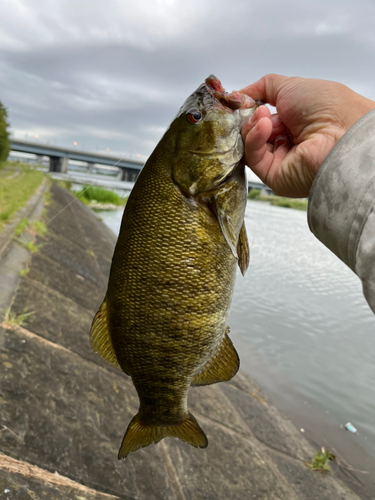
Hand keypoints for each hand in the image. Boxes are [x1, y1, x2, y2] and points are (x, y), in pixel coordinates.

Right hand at [241, 74, 374, 196]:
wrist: (342, 133)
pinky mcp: (274, 176)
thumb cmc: (328, 107)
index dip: (248, 109)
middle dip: (248, 117)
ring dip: (251, 126)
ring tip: (263, 115)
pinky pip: (253, 157)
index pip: (260, 118)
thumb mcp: (291, 85)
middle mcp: (287, 142)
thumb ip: (262, 87)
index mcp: (294, 122)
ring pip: (249, 144)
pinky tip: (264, 126)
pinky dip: (254, 139)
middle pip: (251, 132)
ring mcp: (280, 160)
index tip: (238, 100)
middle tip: (251, 107)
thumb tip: (238, 95)